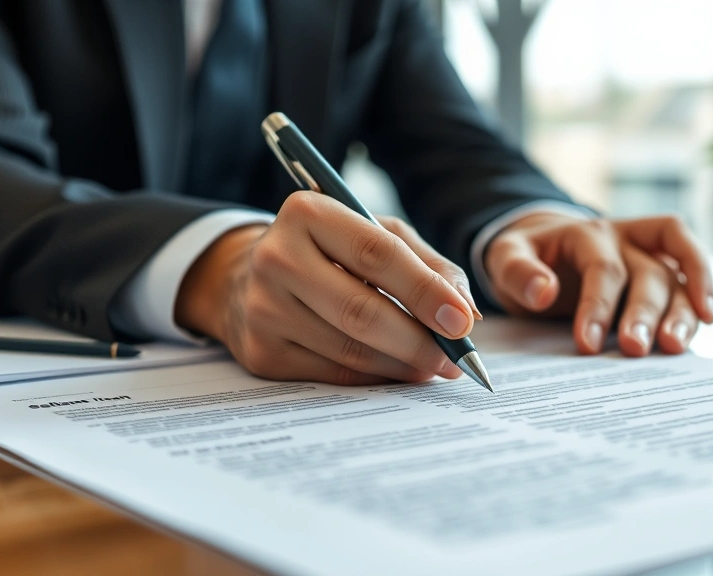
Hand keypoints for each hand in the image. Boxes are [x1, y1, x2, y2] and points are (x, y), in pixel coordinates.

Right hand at [176, 191, 480, 384]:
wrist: (246, 277)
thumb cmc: (328, 251)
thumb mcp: (376, 234)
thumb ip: (427, 265)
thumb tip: (466, 312)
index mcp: (308, 213)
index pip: (377, 254)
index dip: (425, 291)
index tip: (463, 322)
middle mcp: (276, 258)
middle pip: (361, 311)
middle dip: (419, 340)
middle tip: (455, 358)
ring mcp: (262, 308)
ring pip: (349, 349)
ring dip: (401, 364)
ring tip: (433, 366)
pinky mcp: (260, 351)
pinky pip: (332, 373)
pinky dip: (374, 377)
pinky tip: (397, 371)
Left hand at [484, 213, 712, 355]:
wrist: (543, 248)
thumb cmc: (526, 257)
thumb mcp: (505, 256)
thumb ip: (517, 272)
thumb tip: (543, 293)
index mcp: (586, 234)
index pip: (602, 268)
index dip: (597, 306)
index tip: (586, 344)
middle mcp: (624, 239)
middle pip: (647, 272)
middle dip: (642, 313)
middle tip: (634, 349)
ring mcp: (646, 255)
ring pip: (676, 277)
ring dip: (680, 311)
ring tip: (673, 347)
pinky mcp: (660, 272)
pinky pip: (687, 278)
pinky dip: (702, 292)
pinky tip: (706, 321)